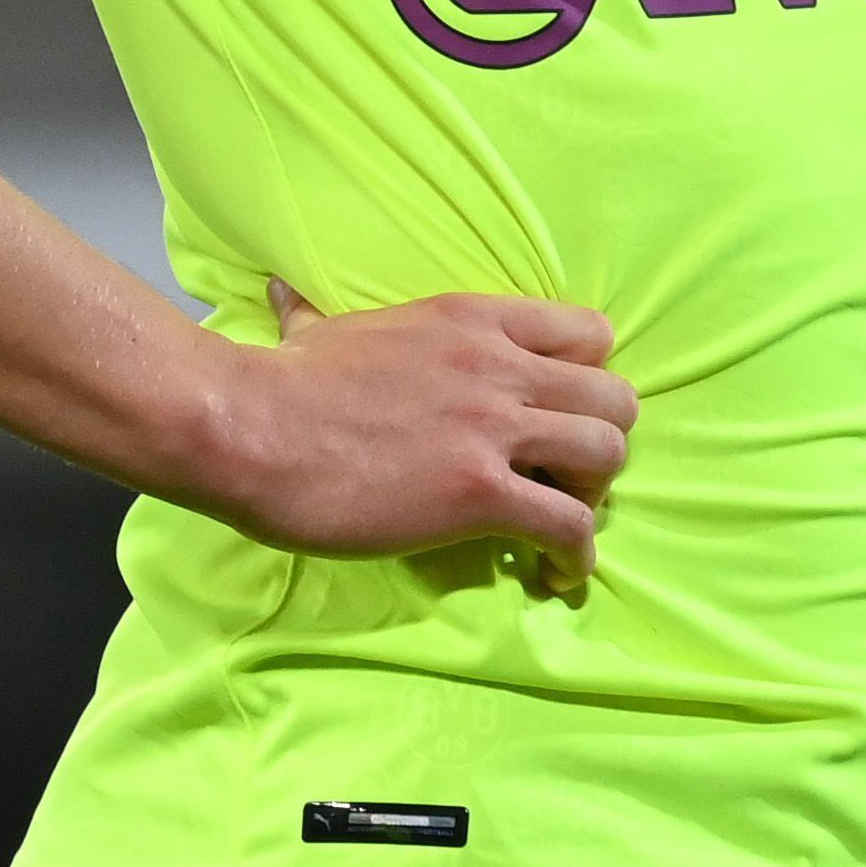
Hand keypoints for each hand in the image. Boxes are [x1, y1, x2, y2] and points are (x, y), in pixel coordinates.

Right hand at [198, 281, 636, 578]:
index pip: (590, 332)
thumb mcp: (318, 330)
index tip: (560, 415)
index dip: (589, 379)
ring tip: (560, 525)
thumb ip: (319, 313)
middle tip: (568, 478)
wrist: (250, 429)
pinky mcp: (477, 493)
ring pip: (607, 454)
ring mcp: (491, 429)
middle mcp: (498, 366)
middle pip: (615, 396)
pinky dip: (575, 556)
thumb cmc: (279, 384)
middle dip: (604, 442)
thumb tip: (279, 292)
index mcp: (473, 321)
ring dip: (595, 497)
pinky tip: (555, 574)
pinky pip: (567, 524)